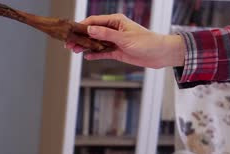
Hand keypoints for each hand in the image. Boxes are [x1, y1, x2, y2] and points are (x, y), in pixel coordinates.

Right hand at [65, 14, 184, 68]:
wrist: (160, 54)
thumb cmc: (147, 42)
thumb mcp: (125, 38)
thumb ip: (106, 35)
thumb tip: (90, 30)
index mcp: (116, 21)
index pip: (94, 21)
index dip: (81, 26)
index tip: (71, 32)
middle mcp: (113, 30)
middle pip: (92, 33)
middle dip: (80, 38)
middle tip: (69, 44)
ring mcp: (114, 41)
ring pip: (95, 43)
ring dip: (85, 46)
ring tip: (74, 51)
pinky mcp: (116, 51)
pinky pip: (102, 52)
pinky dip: (94, 54)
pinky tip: (86, 56)